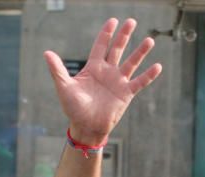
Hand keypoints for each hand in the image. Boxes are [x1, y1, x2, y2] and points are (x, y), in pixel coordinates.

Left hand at [44, 18, 161, 145]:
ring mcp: (118, 82)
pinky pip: (140, 82)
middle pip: (117, 50)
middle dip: (124, 36)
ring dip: (140, 52)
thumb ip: (57, 70)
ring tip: (149, 40)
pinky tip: (158, 66)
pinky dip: (149, 75)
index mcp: (93, 68)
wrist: (86, 127)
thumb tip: (46, 52)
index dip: (106, 34)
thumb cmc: (74, 109)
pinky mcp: (126, 94)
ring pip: (132, 63)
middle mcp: (108, 72)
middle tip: (131, 21)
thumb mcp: (64, 87)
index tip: (113, 21)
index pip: (101, 46)